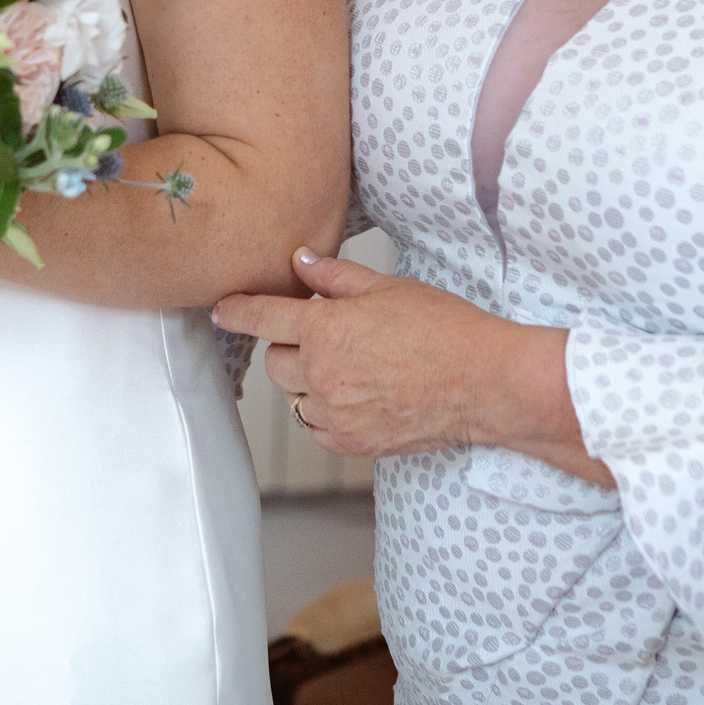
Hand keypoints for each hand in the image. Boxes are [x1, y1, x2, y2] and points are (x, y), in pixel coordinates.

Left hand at [214, 249, 607, 486]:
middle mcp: (321, 373)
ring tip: (353, 367)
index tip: (222, 310)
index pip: (262, 317)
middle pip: (276, 358)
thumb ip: (336, 278)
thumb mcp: (388, 288)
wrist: (481, 382)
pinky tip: (361, 395)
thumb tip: (302, 262)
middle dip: (292, 344)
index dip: (237, 311)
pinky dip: (326, 411)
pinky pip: (317, 425)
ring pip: (294, 395)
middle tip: (330, 335)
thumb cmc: (443, 329)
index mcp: (325, 329)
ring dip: (308, 379)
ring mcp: (334, 413)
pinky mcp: (350, 442)